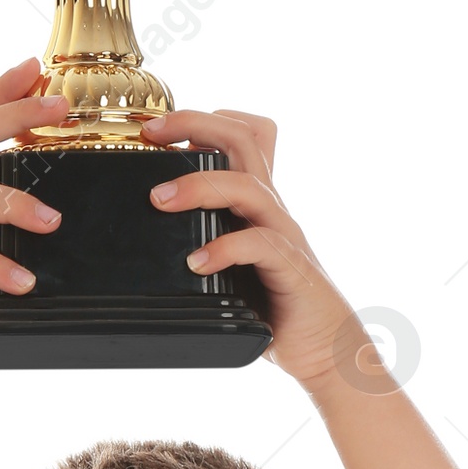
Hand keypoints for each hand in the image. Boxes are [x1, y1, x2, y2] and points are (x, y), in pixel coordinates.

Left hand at [140, 108, 360, 388]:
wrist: (325, 349)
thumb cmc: (273, 307)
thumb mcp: (231, 264)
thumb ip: (203, 242)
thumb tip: (142, 242)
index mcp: (256, 202)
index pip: (243, 134)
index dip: (200, 119)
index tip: (154, 129)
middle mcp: (271, 209)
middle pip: (242, 139)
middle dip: (194, 125)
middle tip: (153, 134)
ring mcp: (283, 235)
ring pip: (248, 185)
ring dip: (200, 186)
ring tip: (160, 201)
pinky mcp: (291, 268)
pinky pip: (260, 244)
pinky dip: (224, 248)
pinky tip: (197, 264)